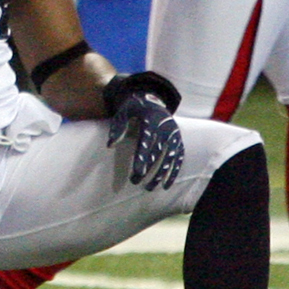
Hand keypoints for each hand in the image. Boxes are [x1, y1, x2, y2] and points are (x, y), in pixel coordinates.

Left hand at [105, 71, 183, 189]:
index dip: (142, 158)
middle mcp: (166, 129)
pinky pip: (178, 159)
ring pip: (169, 159)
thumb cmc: (135, 108)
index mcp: (151, 121)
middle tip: (135, 182)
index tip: (138, 172)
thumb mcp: (123, 111)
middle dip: (148, 169)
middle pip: (157, 153)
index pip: (147, 142)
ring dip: (160, 175)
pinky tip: (166, 185)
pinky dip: (174, 172)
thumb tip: (110, 145)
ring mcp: (174, 136)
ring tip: (149, 188)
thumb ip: (117, 126)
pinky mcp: (178, 141)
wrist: (154, 101)